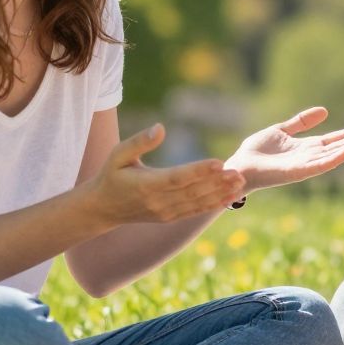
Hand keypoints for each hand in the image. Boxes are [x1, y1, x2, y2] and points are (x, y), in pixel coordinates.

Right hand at [84, 123, 247, 225]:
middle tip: (238, 172)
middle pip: (192, 191)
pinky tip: (231, 197)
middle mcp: (158, 201)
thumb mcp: (118, 154)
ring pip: (197, 202)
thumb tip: (161, 127)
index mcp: (146, 184)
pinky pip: (195, 211)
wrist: (103, 208)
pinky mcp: (170, 217)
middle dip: (217, 182)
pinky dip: (214, 204)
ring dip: (220, 193)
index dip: (198, 170)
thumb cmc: (111, 175)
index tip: (218, 162)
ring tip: (240, 182)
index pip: (177, 177)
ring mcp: (165, 212)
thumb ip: (139, 142)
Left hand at [227, 107, 343, 194]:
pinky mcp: (304, 170)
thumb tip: (324, 111)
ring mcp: (311, 164)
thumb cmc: (256, 151)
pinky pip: (329, 160)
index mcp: (310, 147)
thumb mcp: (282, 130)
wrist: (240, 166)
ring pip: (341, 153)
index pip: (339, 139)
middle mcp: (314, 157)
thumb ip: (301, 122)